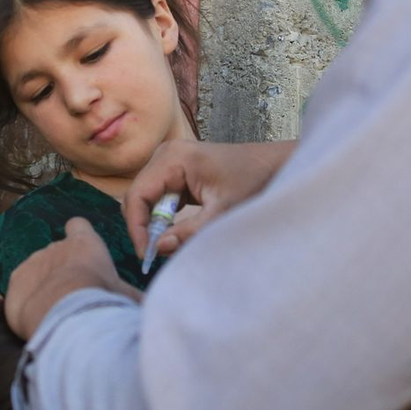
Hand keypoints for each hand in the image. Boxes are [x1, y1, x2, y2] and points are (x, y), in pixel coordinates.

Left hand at [5, 217, 139, 340]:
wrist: (67, 316)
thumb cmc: (101, 297)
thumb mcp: (125, 294)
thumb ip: (134, 294)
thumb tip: (151, 303)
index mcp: (84, 242)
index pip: (77, 225)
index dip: (79, 236)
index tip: (81, 253)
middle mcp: (56, 246)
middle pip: (57, 252)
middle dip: (62, 269)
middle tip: (73, 294)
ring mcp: (33, 261)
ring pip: (38, 269)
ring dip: (44, 282)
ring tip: (55, 307)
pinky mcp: (15, 281)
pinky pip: (21, 285)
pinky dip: (28, 296)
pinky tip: (38, 313)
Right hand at [123, 140, 297, 257]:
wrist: (273, 164)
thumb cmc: (252, 181)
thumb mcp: (221, 211)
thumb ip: (189, 231)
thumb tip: (158, 248)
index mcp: (173, 158)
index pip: (137, 196)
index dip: (137, 228)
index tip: (147, 254)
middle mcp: (165, 155)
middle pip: (138, 197)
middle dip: (145, 227)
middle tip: (156, 254)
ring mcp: (170, 161)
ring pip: (147, 199)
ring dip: (155, 224)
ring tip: (170, 244)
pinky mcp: (177, 172)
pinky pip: (160, 198)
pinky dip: (165, 217)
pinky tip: (177, 232)